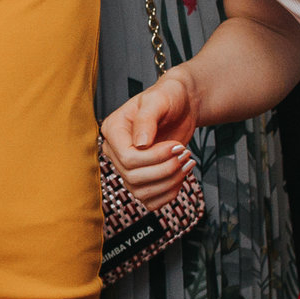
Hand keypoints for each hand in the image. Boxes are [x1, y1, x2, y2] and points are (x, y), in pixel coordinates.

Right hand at [101, 72, 197, 208]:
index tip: (176, 146)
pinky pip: (150, 201)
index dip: (154, 157)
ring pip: (141, 192)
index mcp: (113, 130)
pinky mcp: (143, 179)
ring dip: (169, 182)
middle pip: (133, 177)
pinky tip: (181, 177)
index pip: (126, 158)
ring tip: (186, 163)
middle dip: (165, 169)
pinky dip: (168, 195)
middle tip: (185, 154)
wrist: (181, 105)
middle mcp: (115, 151)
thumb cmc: (168, 97)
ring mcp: (128, 167)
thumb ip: (147, 119)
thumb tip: (139, 144)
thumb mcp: (158, 100)